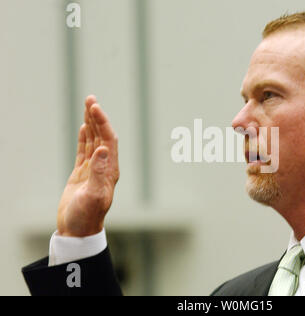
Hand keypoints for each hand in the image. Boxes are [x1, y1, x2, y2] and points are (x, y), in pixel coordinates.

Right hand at [57, 95, 118, 236]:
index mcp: (110, 170)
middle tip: (90, 98)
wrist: (78, 231)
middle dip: (97, 117)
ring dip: (91, 124)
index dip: (102, 123)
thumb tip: (103, 149)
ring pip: (93, 141)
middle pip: (102, 136)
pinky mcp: (83, 174)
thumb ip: (98, 172)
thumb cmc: (87, 216)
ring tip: (88, 106)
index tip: (94, 108)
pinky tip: (83, 128)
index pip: (109, 140)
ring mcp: (94, 169)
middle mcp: (104, 167)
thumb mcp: (93, 195)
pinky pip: (85, 151)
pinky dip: (84, 138)